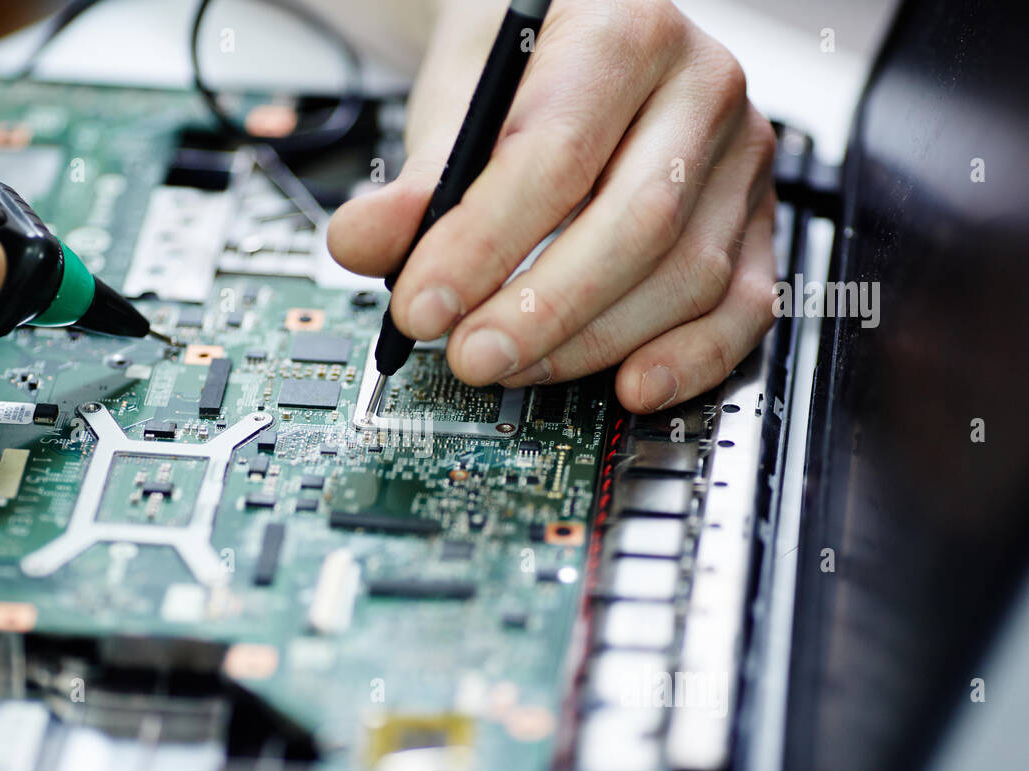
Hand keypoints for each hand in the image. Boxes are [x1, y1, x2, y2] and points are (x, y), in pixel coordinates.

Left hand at [328, 0, 776, 412]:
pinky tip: (629, 384)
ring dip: (592, 342)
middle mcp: (701, 88)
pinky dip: (687, 360)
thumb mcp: (458, 97)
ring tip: (512, 365)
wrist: (579, 39)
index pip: (557, 156)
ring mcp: (739, 160)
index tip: (422, 307)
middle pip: (636, 224)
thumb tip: (363, 245)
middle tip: (470, 356)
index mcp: (625, 30)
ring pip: (687, 275)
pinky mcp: (756, 223)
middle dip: (543, 310)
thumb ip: (415, 178)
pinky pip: (741, 307)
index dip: (483, 245)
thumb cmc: (523, 62)